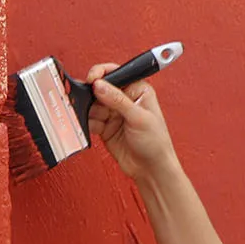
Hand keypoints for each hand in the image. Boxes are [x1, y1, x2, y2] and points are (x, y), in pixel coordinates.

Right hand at [85, 64, 177, 180]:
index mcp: (138, 90)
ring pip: (93, 105)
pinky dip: (88, 123)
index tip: (92, 79)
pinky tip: (92, 127)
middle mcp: (125, 99)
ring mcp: (114, 114)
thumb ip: (117, 100)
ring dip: (90, 111)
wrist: (151, 169)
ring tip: (95, 119)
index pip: (116, 73)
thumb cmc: (156, 143)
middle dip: (92, 95)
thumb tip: (99, 85)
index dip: (102, 74)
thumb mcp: (139, 118)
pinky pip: (91, 120)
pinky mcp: (105, 128)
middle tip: (88, 101)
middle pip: (101, 89)